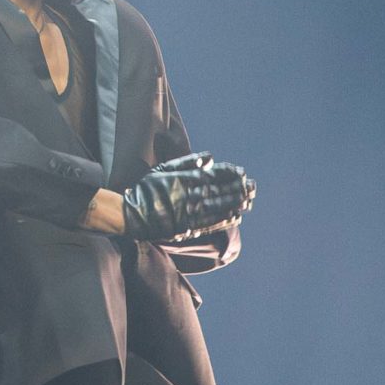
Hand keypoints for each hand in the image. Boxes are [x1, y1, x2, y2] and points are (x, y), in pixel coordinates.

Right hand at [117, 152, 253, 243]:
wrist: (131, 215)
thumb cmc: (146, 190)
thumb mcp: (162, 170)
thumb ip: (186, 162)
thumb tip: (209, 157)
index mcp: (182, 179)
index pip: (211, 174)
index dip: (228, 172)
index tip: (241, 172)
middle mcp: (187, 195)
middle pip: (218, 190)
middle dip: (237, 187)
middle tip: (253, 186)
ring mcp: (187, 212)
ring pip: (217, 206)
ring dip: (235, 203)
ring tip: (249, 200)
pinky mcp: (186, 227)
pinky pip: (210, 223)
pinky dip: (224, 219)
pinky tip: (236, 216)